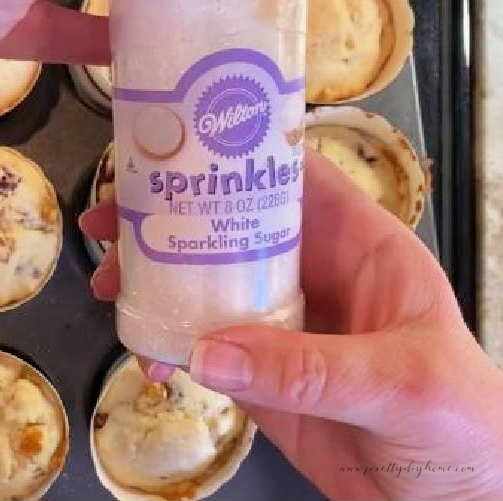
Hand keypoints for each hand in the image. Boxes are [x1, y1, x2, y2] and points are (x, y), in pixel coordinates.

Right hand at [80, 152, 502, 499]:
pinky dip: (170, 344)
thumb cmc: (463, 424)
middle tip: (112, 227)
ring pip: (208, 284)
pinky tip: (147, 353)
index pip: (292, 178)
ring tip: (112, 287)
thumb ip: (311, 369)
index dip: (236, 155)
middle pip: (232, 226)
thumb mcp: (401, 383)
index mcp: (358, 245)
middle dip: (171, 220)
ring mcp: (282, 325)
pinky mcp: (261, 374)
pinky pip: (206, 347)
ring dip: (158, 281)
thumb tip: (210, 351)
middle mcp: (313, 273)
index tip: (173, 152)